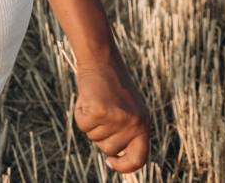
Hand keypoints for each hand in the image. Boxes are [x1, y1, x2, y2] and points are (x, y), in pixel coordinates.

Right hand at [73, 49, 151, 173]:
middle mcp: (134, 123)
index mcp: (144, 123)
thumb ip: (126, 131)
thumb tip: (114, 157)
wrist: (101, 58)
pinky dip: (80, 113)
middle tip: (101, 110)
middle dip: (99, 134)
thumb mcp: (127, 108)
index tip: (111, 163)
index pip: (139, 158)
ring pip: (93, 138)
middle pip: (108, 149)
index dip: (124, 166)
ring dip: (90, 122)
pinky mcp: (100, 111)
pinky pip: (83, 125)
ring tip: (96, 100)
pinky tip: (87, 97)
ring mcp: (117, 118)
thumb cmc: (110, 83)